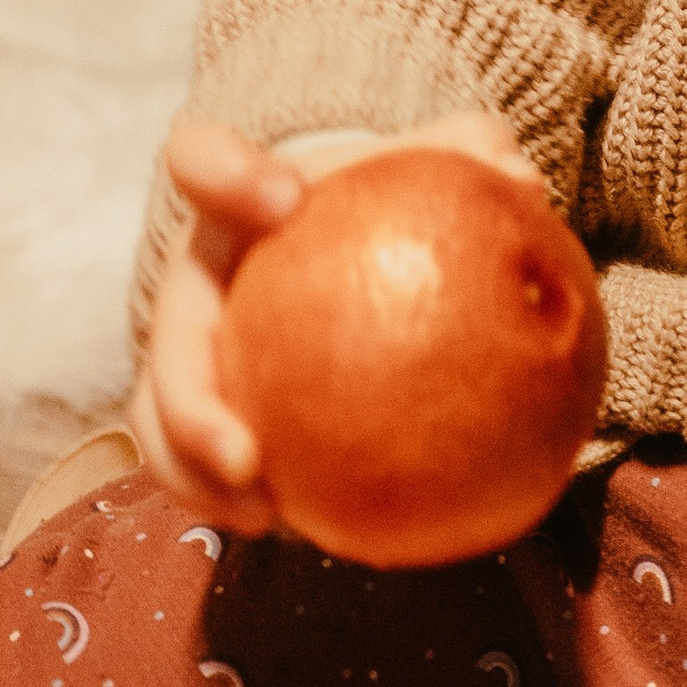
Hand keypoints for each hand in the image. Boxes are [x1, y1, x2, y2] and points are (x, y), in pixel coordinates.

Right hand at [129, 109, 542, 531]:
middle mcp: (189, 283)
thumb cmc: (377, 202)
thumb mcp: (423, 166)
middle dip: (188, 404)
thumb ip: (470, 156)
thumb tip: (526, 185)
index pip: (201, 161)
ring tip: (266, 516)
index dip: (226, 173)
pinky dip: (241, 504)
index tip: (283, 198)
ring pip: (160, 424)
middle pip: (165, 339)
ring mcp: (184, 356)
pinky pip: (204, 470)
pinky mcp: (200, 416)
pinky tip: (311, 530)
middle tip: (245, 455)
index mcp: (230, 205)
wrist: (329, 250)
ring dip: (197, 478)